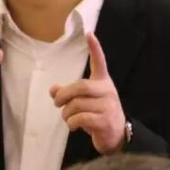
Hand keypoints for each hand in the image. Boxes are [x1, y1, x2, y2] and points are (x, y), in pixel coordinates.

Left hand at [50, 32, 125, 154]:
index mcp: (103, 82)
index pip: (99, 62)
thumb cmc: (98, 113)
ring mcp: (108, 106)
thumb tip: (53, 90)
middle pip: (81, 86)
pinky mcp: (105, 121)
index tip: (89, 34)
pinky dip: (71, 123)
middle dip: (64, 94)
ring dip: (66, 113)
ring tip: (67, 118)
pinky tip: (72, 125)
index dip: (95, 48)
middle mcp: (107, 91)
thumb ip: (68, 93)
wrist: (116, 135)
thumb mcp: (84, 101)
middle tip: (56, 102)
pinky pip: (81, 118)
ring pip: (78, 104)